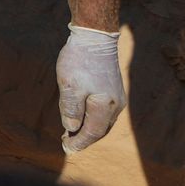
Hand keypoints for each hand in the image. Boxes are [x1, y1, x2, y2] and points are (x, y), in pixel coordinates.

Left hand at [57, 24, 127, 151]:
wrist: (95, 37)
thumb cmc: (79, 60)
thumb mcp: (69, 85)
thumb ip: (71, 109)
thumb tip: (71, 128)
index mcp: (105, 105)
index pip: (92, 132)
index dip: (79, 142)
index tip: (66, 149)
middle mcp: (116, 105)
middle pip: (100, 130)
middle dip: (84, 138)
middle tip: (67, 144)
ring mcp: (118, 97)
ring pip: (103, 121)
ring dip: (89, 129)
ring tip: (73, 133)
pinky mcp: (115, 89)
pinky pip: (104, 112)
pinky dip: (93, 119)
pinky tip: (83, 117)